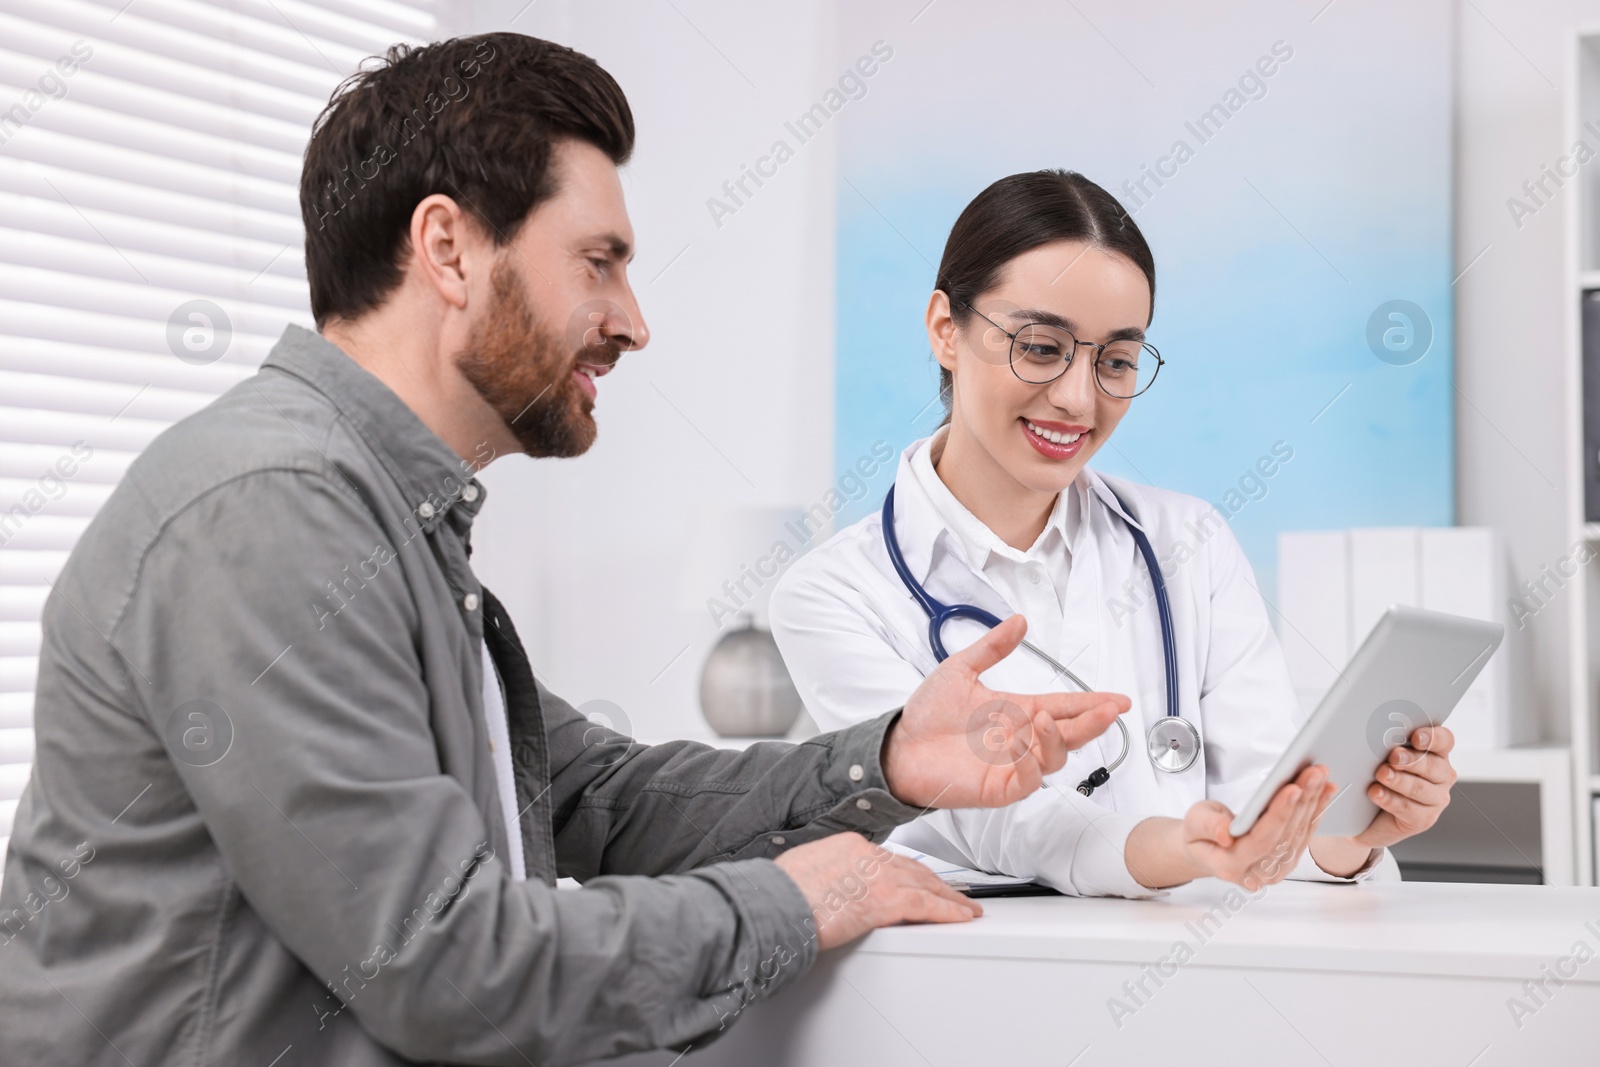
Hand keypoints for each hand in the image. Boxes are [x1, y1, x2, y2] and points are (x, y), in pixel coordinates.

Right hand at [773, 833, 980, 950]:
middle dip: (935, 882)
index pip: (888, 858)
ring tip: (966, 908)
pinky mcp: (884, 900)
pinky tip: (961, 917)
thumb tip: (829, 889)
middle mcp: (867, 854)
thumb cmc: (777, 895)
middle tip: (954, 893)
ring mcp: (878, 876)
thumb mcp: (803, 872)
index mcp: (848, 844)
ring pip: (926, 884)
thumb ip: (825, 875)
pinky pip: (927, 905)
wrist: (772, 904)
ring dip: (949, 898)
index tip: (919, 879)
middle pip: (912, 868)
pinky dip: (948, 911)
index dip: (908, 871)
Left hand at [884, 615, 1129, 808]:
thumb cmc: (928, 714)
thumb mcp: (961, 669)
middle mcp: (1022, 740)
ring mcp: (1013, 766)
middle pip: (1069, 734)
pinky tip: (1024, 744)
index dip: (1092, 704)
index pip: (1064, 707)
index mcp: (1018, 712)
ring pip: (1053, 758)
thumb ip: (992, 648)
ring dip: (1057, 739)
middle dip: (1092, 722)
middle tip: (1108, 709)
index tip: (1119, 699)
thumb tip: (1019, 621)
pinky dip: (1030, 763)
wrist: (897, 747)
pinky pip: (1026, 780)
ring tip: (1044, 719)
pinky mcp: (998, 788)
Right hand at [1169, 765, 1335, 888]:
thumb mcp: (1194, 822)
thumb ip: (1208, 826)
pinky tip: (1324, 791)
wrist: (1206, 850)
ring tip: (1321, 776)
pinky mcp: (1287, 861)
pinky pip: (1305, 835)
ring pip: (1300, 834)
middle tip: (1314, 772)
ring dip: (1314, 803)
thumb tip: (1224, 834)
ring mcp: (1275, 870)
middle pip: (1286, 835)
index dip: (1279, 814)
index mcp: (1229, 865)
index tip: (1293, 788)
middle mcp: (1257, 873)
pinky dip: (1316, 810)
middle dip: (1303, 800)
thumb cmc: (1199, 833)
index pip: (1261, 839)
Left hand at [1343, 724, 1456, 848]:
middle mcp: (1442, 775)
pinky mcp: (1424, 818)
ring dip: (1399, 780)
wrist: (1368, 814)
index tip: (1415, 737)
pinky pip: (1409, 808)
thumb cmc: (1378, 776)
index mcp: (1436, 753)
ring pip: (1420, 788)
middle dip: (1411, 759)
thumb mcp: (1383, 755)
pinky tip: (1376, 793)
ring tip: (1382, 774)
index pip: (1444, 740)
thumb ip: (1387, 744)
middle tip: (1394, 755)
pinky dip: (1390, 799)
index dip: (1432, 737)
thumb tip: (1374, 733)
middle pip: (1433, 765)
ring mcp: (1436, 798)